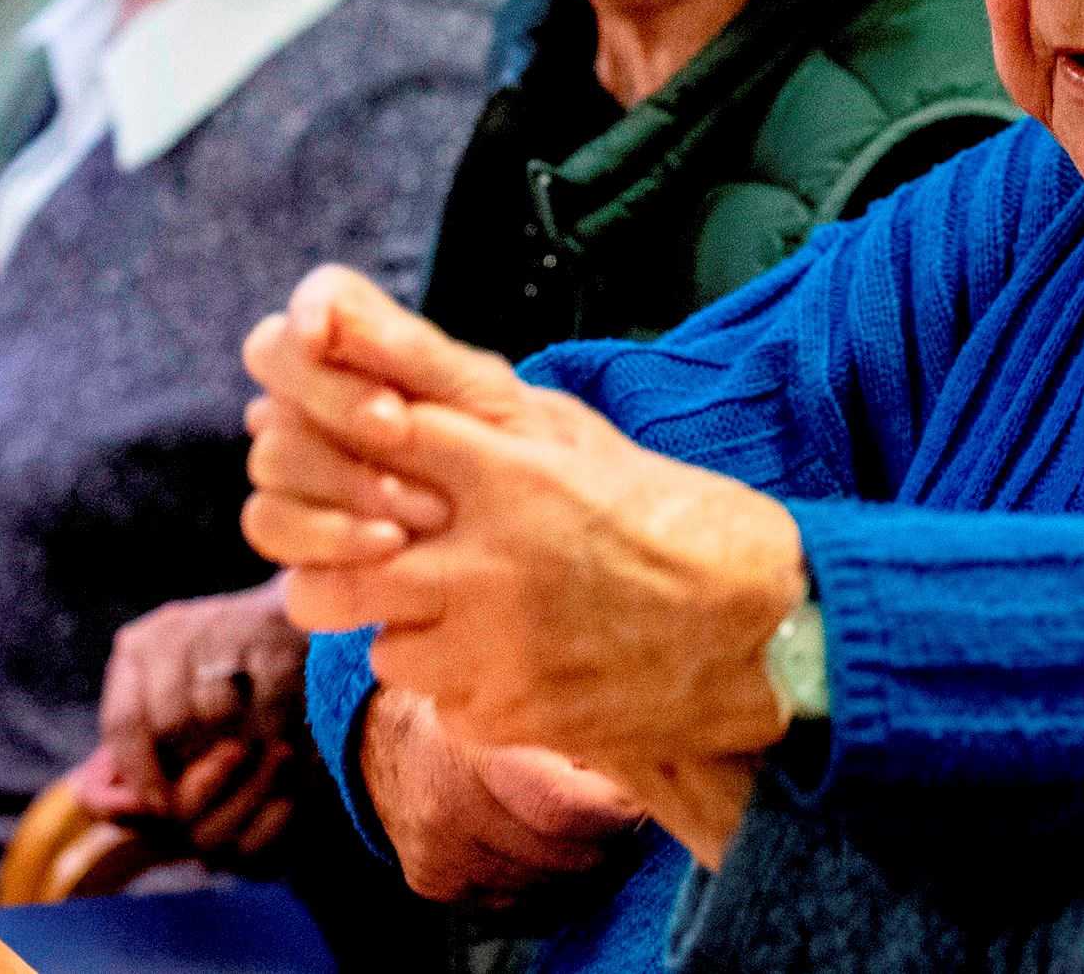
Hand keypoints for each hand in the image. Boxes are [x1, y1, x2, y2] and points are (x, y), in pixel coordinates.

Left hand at [82, 578, 307, 863]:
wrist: (294, 617)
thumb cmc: (221, 678)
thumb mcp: (168, 704)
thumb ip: (137, 755)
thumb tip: (112, 805)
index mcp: (138, 647)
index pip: (124, 721)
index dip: (141, 774)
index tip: (161, 809)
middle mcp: (174, 629)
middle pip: (170, 723)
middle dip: (196, 761)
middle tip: (218, 774)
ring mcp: (224, 626)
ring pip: (218, 716)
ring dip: (238, 746)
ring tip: (250, 751)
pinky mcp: (272, 635)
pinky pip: (266, 708)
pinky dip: (274, 732)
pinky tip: (280, 734)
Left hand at [242, 267, 805, 766]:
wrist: (762, 628)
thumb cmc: (668, 514)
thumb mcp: (573, 436)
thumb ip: (474, 410)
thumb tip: (371, 370)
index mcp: (511, 470)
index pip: (371, 436)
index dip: (329, 442)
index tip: (321, 446)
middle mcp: (489, 559)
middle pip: (333, 563)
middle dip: (330, 559)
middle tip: (367, 551)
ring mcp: (493, 646)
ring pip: (374, 641)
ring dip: (403, 627)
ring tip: (460, 607)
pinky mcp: (507, 714)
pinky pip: (435, 699)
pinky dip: (459, 682)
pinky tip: (515, 656)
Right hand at [360, 688, 643, 906]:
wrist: (376, 729)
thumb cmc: (462, 696)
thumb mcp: (507, 686)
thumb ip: (566, 719)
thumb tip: (637, 748)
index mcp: (469, 753)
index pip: (562, 808)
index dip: (616, 807)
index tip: (645, 790)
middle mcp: (448, 813)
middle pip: (565, 855)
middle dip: (611, 835)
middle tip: (630, 804)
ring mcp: (440, 855)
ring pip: (549, 885)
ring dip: (582, 859)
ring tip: (590, 819)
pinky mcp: (435, 883)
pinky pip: (517, 901)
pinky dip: (545, 878)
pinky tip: (549, 843)